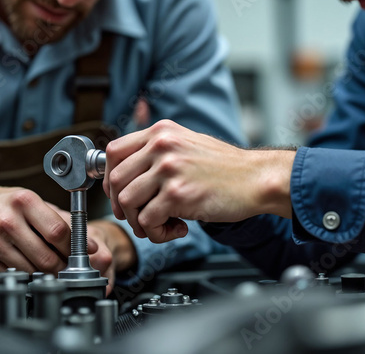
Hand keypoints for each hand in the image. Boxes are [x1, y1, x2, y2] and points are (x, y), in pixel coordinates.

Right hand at [0, 183, 114, 283]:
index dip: (76, 247)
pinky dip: (25, 276)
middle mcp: (7, 221)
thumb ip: (61, 220)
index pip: (58, 232)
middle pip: (47, 256)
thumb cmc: (0, 204)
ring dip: (46, 274)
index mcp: (23, 201)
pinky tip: (27, 267)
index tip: (84, 254)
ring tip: (49, 266)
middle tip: (69, 267)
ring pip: (32, 271)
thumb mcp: (30, 202)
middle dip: (63, 266)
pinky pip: (13, 276)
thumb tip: (90, 242)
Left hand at [103, 120, 294, 242]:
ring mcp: (169, 169)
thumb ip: (157, 151)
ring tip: (160, 226)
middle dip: (122, 207)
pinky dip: (157, 233)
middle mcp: (162, 146)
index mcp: (161, 132)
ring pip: (128, 202)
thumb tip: (126, 171)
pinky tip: (178, 229)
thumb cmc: (225, 167)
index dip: (109, 178)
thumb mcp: (187, 143)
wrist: (255, 178)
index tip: (117, 194)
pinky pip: (148, 221)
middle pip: (117, 180)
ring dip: (139, 223)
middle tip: (138, 218)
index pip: (114, 152)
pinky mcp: (178, 194)